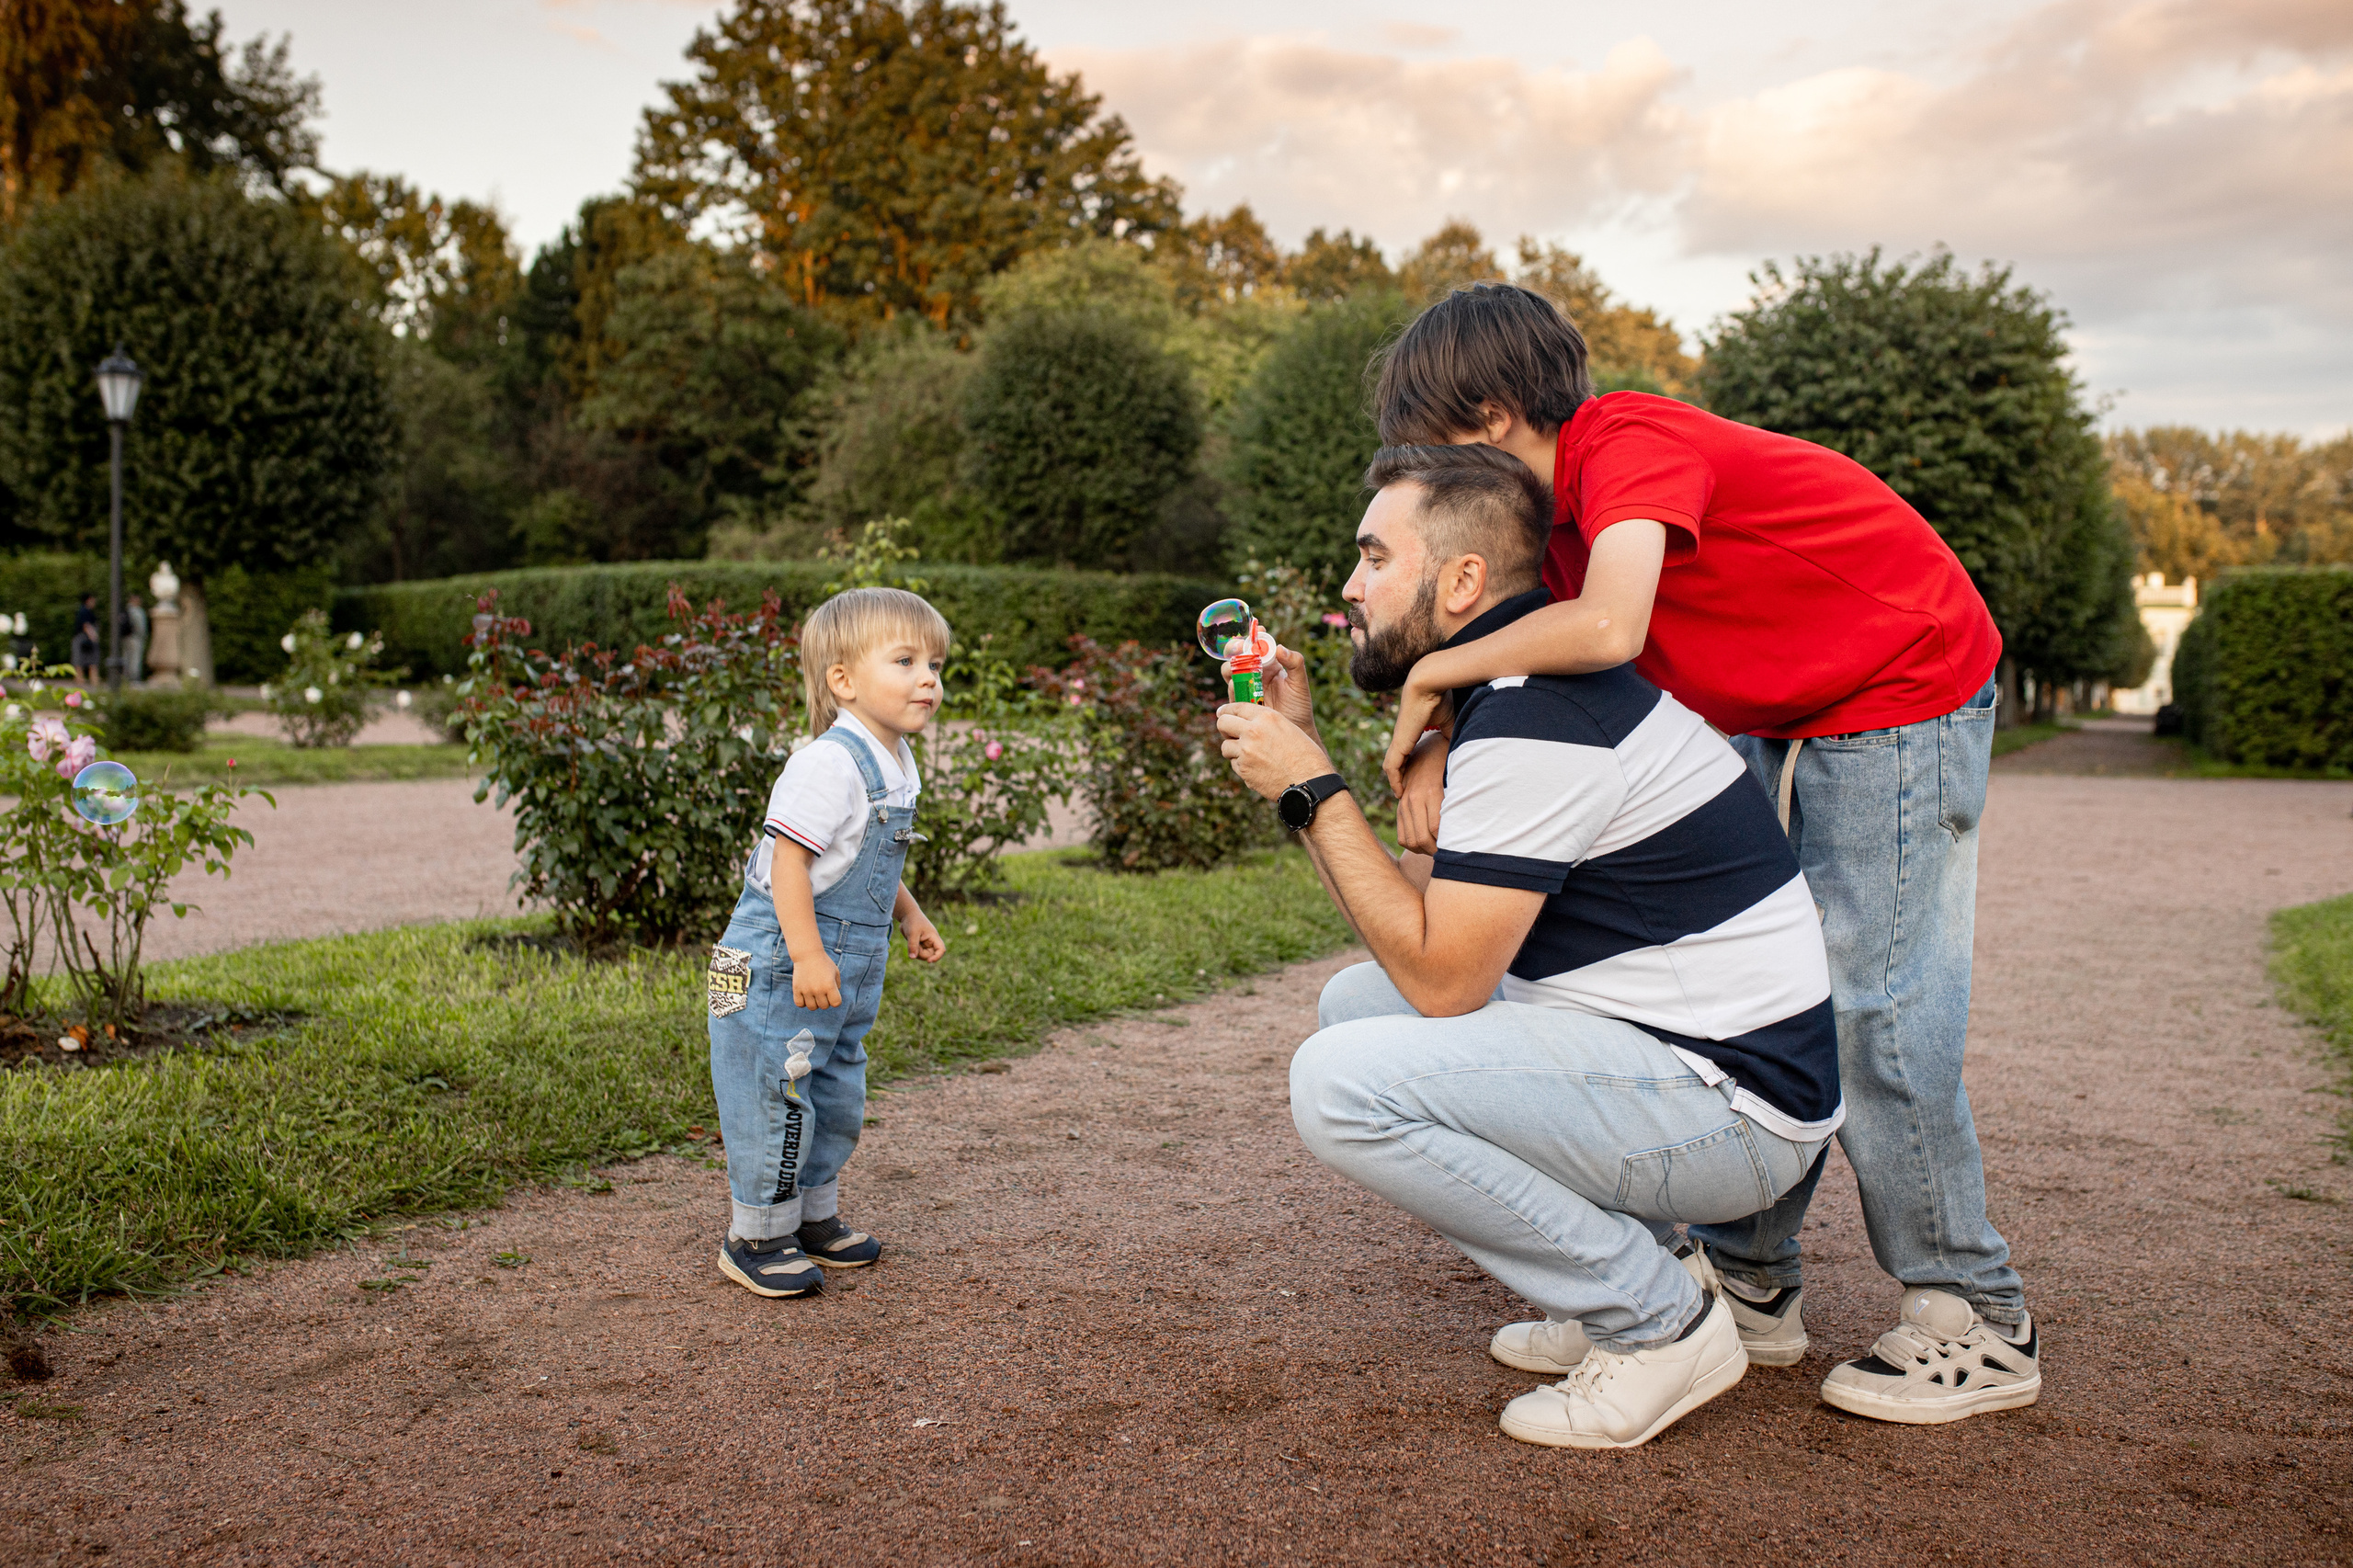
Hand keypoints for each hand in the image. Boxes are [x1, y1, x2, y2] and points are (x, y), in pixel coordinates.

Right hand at [790, 949, 842, 1009]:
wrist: (808, 954)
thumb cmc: (824, 962)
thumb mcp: (835, 971)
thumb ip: (837, 985)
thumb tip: (833, 999)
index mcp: (829, 985)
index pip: (836, 1003)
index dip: (836, 1000)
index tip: (833, 994)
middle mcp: (818, 989)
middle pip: (824, 1006)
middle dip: (825, 1001)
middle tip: (823, 992)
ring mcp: (806, 990)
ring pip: (812, 1007)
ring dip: (815, 1003)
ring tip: (814, 995)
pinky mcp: (797, 989)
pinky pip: (800, 1004)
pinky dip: (803, 1003)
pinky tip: (805, 996)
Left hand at [902, 911, 946, 963]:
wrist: (907, 915)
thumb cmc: (912, 921)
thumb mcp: (912, 933)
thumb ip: (913, 945)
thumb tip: (912, 958)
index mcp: (934, 937)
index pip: (941, 949)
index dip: (937, 957)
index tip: (929, 961)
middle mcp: (931, 941)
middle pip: (930, 955)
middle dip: (921, 954)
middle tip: (913, 947)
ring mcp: (925, 944)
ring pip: (923, 955)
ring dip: (916, 952)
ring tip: (911, 942)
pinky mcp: (919, 945)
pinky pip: (917, 953)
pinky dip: (913, 951)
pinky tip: (910, 943)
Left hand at [1215, 702, 1335, 801]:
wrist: (1309, 782)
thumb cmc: (1305, 755)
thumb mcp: (1288, 728)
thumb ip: (1266, 723)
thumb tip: (1246, 723)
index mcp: (1267, 717)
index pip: (1237, 707)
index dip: (1228, 710)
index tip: (1223, 713)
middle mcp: (1253, 731)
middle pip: (1223, 723)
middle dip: (1225, 728)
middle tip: (1231, 734)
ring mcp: (1246, 751)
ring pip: (1225, 746)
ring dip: (1233, 750)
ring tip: (1249, 755)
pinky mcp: (1244, 770)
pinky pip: (1234, 764)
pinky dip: (1242, 766)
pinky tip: (1257, 768)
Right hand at [1226, 642, 1315, 735]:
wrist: (1294, 730)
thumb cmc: (1299, 706)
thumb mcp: (1300, 683)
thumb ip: (1295, 663)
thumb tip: (1280, 647)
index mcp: (1269, 665)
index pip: (1258, 645)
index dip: (1254, 636)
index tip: (1258, 630)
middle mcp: (1255, 673)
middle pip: (1237, 655)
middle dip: (1234, 648)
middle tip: (1238, 648)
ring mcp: (1246, 687)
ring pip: (1230, 672)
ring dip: (1231, 667)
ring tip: (1238, 669)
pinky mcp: (1240, 703)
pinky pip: (1231, 692)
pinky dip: (1232, 686)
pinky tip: (1238, 686)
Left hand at [1382, 679, 1450, 794]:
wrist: (1430, 684)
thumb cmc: (1441, 699)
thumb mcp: (1449, 723)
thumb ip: (1451, 737)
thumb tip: (1461, 751)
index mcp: (1413, 731)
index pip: (1407, 753)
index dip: (1411, 767)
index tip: (1417, 780)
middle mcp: (1403, 736)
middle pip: (1397, 762)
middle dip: (1401, 778)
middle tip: (1407, 793)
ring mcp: (1399, 739)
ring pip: (1391, 766)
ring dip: (1395, 781)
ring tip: (1401, 795)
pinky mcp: (1399, 742)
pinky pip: (1391, 766)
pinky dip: (1394, 780)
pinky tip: (1398, 791)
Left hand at [1395, 732, 1448, 853]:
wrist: (1438, 744)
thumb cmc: (1434, 769)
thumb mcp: (1421, 789)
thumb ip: (1419, 809)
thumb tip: (1428, 837)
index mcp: (1404, 803)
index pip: (1406, 840)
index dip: (1420, 851)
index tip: (1434, 851)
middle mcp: (1408, 800)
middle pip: (1414, 842)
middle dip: (1430, 852)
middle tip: (1444, 851)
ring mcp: (1419, 796)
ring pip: (1424, 837)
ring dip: (1437, 846)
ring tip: (1450, 843)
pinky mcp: (1434, 791)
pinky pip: (1437, 824)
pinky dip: (1444, 834)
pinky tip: (1454, 831)